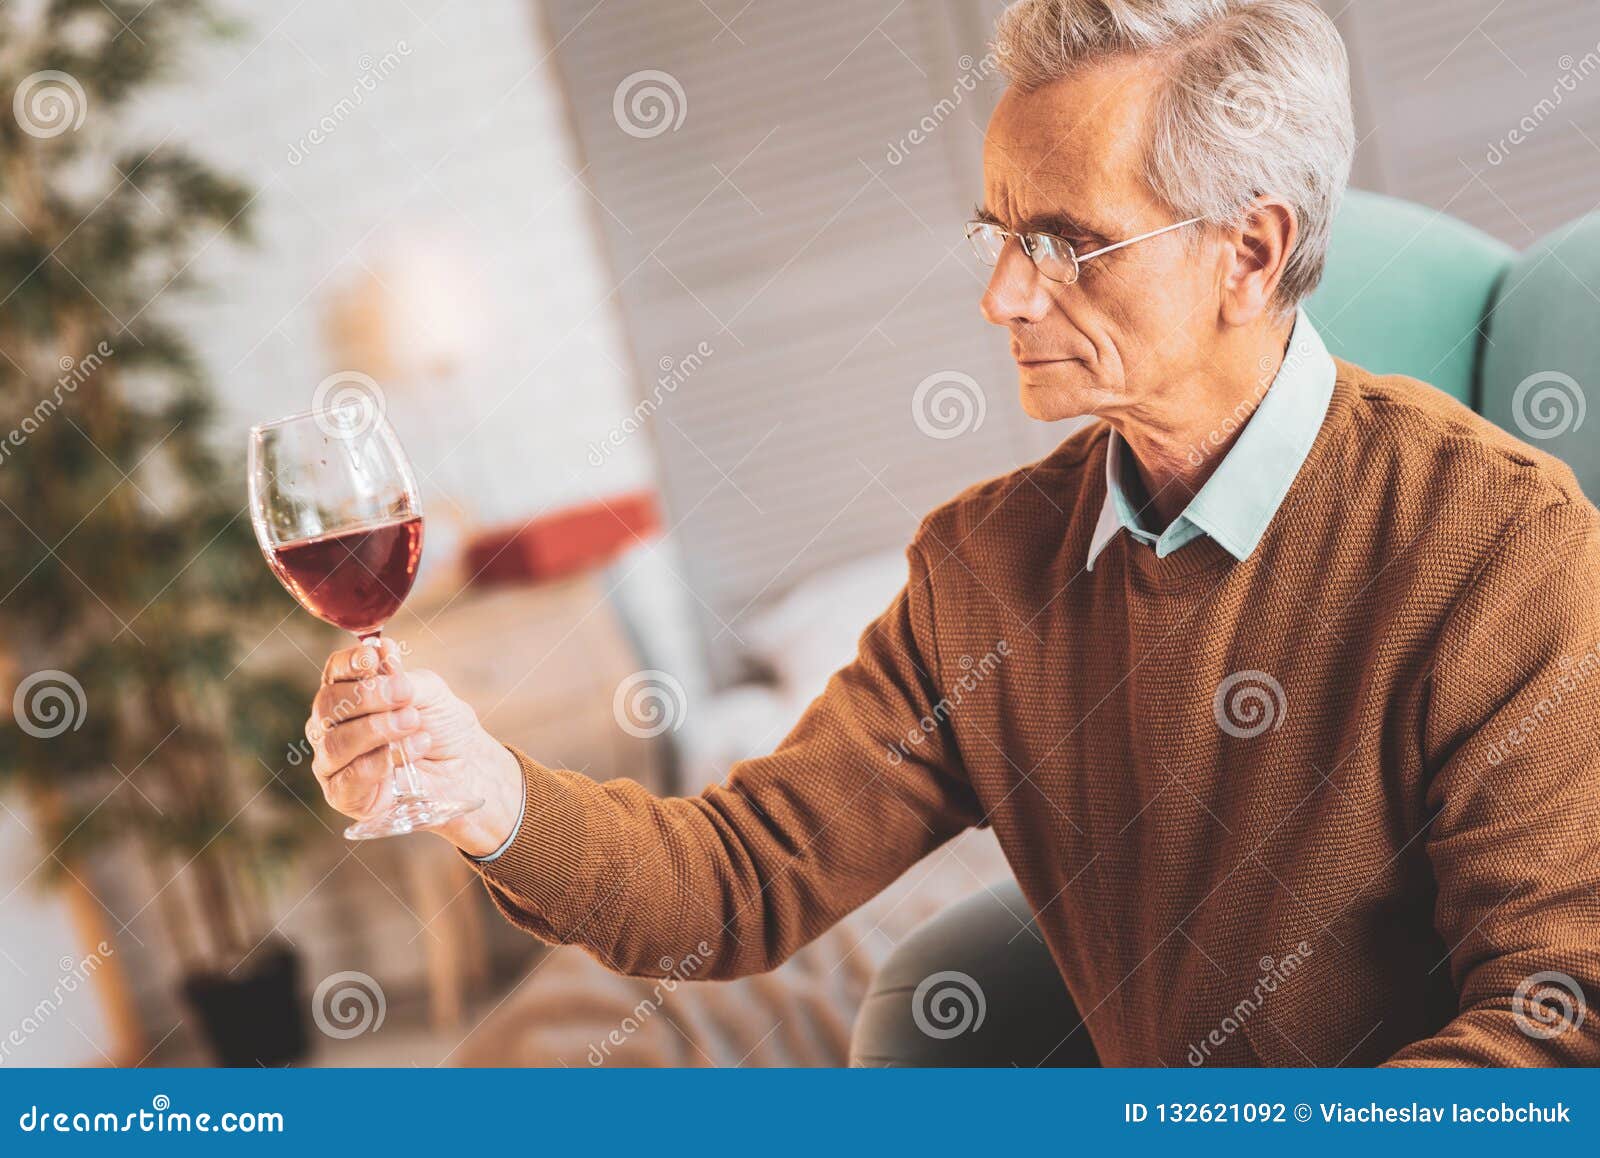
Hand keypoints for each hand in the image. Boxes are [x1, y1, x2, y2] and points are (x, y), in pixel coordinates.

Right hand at [305, 638, 523, 856]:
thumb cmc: (443, 726)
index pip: (335, 672)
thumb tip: (381, 648)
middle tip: (405, 694)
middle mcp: (332, 725)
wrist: (466, 768)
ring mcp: (333, 761)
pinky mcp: (343, 794)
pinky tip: (413, 749)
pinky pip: (349, 777)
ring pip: (336, 742)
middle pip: (328, 705)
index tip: (373, 657)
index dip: (349, 663)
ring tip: (414, 723)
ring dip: (378, 729)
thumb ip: (401, 676)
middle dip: (368, 696)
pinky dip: (382, 761)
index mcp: (349, 693)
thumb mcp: (429, 692)